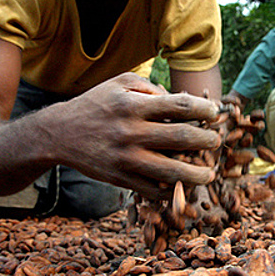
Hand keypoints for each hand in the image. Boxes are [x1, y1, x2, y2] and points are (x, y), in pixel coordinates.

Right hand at [44, 73, 220, 198]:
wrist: (58, 134)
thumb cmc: (95, 104)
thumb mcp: (119, 84)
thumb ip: (151, 88)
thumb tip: (182, 102)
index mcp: (133, 105)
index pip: (180, 106)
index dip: (204, 110)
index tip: (215, 113)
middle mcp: (130, 132)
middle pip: (181, 138)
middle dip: (207, 141)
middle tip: (216, 143)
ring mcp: (126, 159)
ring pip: (171, 171)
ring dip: (197, 174)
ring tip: (209, 173)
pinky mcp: (120, 179)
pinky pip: (154, 190)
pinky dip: (173, 191)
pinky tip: (184, 186)